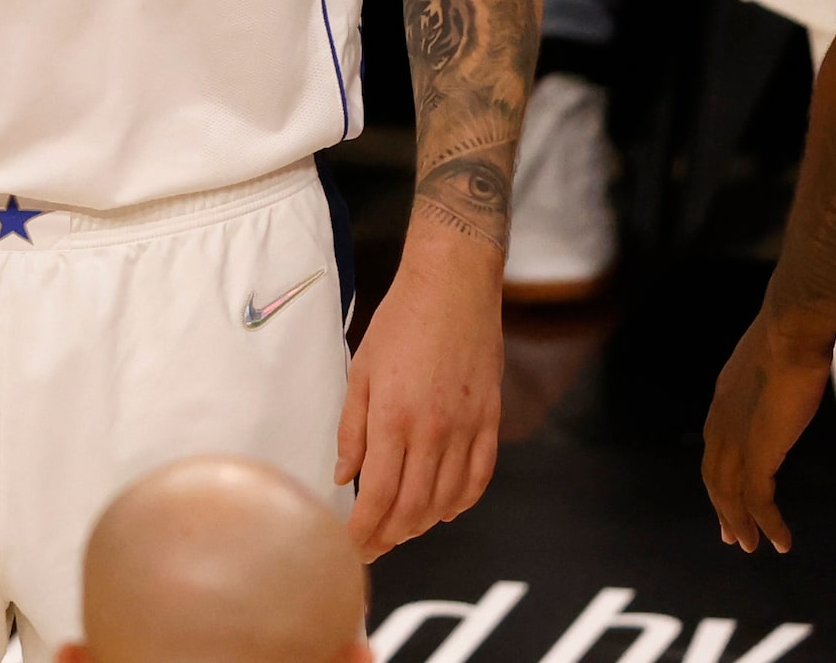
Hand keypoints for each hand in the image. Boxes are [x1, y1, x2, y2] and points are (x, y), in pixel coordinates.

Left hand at [337, 234, 502, 558]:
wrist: (452, 289)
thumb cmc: (399, 324)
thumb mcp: (359, 372)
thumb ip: (351, 430)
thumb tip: (344, 477)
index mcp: (392, 419)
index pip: (377, 497)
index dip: (363, 532)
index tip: (349, 547)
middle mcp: (432, 432)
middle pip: (411, 508)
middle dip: (388, 537)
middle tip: (370, 547)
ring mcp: (466, 430)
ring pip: (445, 501)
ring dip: (420, 525)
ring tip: (400, 532)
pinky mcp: (490, 422)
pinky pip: (478, 479)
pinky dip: (460, 503)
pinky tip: (443, 511)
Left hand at [702, 310, 832, 552]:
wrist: (791, 330)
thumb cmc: (791, 337)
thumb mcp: (772, 362)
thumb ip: (770, 380)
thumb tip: (786, 373)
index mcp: (723, 403)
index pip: (715, 451)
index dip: (720, 479)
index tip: (728, 500)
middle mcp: (721, 422)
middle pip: (715, 478)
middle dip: (724, 509)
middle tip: (733, 537)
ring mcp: (736, 438)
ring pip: (730, 494)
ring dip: (741, 523)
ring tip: (752, 547)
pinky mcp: (758, 450)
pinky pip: (757, 498)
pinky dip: (766, 522)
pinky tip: (780, 540)